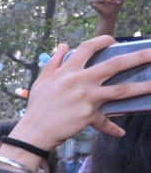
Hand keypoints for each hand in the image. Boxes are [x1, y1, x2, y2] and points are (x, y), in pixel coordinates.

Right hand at [13, 35, 150, 144]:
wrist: (33, 132)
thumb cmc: (37, 107)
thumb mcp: (41, 81)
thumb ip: (54, 62)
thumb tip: (63, 46)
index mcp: (68, 71)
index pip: (88, 48)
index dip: (103, 41)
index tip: (113, 40)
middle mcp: (80, 81)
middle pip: (115, 64)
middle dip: (138, 56)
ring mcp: (86, 98)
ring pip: (121, 90)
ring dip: (143, 86)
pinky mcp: (88, 115)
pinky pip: (104, 121)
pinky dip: (112, 128)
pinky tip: (120, 132)